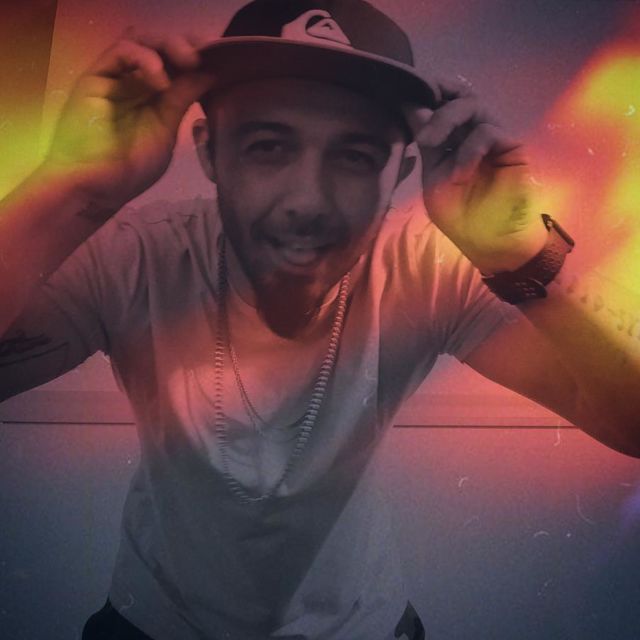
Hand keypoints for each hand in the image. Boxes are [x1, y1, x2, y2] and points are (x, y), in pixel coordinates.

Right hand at [43, 29, 217, 213]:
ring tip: (189, 61)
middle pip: (159, 45)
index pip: (176, 62)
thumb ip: (182, 100)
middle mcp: (134, 80)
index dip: (198, 54)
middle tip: (207, 52)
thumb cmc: (130, 168)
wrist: (96, 188)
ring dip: (168, 45)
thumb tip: (210, 73)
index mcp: (154, 94)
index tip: (222, 57)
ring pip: (140, 41)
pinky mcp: (95, 78)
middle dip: (186, 44)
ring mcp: (114, 77)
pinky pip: (119, 52)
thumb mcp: (166, 130)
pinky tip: (160, 79)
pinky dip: (144, 59)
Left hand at [405, 78, 546, 273]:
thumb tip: (414, 108)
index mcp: (452, 137)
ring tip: (430, 141)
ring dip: (446, 119)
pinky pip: (487, 132)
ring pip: (472, 105)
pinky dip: (468, 150)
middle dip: (435, 100)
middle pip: (457, 95)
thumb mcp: (434, 178)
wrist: (489, 241)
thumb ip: (427, 145)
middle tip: (418, 123)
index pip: (442, 102)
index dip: (427, 91)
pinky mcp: (512, 146)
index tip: (406, 95)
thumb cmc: (460, 214)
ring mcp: (494, 136)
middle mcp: (472, 131)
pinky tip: (460, 173)